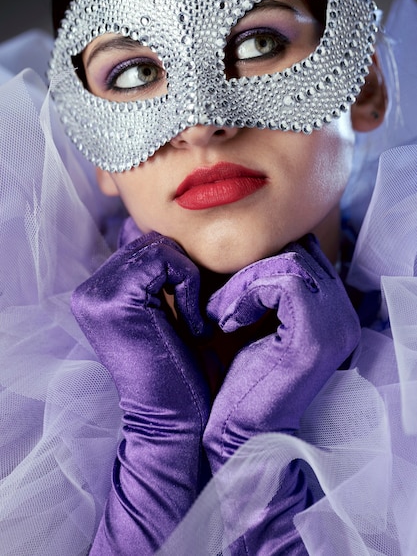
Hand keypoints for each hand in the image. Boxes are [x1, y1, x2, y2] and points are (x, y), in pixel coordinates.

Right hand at [71, 232, 209, 554]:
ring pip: (160, 246)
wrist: (180, 424)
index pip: (145, 243)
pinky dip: (189, 286)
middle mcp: (90, 291)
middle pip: (152, 240)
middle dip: (184, 269)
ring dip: (189, 279)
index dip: (179, 266)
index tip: (195, 304)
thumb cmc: (187, 371)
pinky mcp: (115, 301)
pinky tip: (192, 324)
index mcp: (99, 292)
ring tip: (193, 321)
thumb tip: (166, 230)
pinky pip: (165, 261)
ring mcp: (96, 295)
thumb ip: (161, 273)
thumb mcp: (173, 311)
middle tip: (197, 313)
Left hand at [202, 235, 360, 553]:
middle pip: (299, 248)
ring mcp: (336, 325)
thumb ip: (255, 279)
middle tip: (219, 297)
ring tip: (218, 312)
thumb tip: (236, 237)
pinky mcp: (315, 339)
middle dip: (250, 264)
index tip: (225, 285)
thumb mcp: (246, 315)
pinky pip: (282, 282)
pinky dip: (244, 293)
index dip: (259, 256)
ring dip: (242, 280)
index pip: (302, 248)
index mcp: (329, 308)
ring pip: (289, 259)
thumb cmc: (231, 376)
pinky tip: (225, 320)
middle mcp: (343, 314)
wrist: (232, 435)